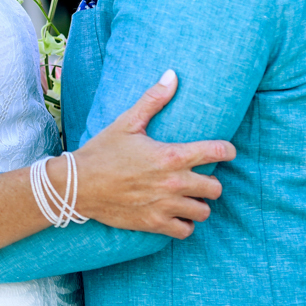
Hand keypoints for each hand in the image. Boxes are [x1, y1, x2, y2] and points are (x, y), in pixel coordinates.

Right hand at [69, 70, 235, 238]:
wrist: (77, 185)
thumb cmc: (102, 151)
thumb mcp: (127, 122)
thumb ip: (153, 100)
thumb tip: (172, 74)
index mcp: (170, 156)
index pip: (216, 153)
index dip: (227, 151)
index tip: (227, 151)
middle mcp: (173, 183)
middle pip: (215, 188)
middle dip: (210, 181)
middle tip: (199, 176)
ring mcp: (164, 206)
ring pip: (203, 211)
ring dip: (199, 203)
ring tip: (189, 196)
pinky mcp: (154, 224)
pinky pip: (185, 231)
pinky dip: (185, 223)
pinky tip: (176, 213)